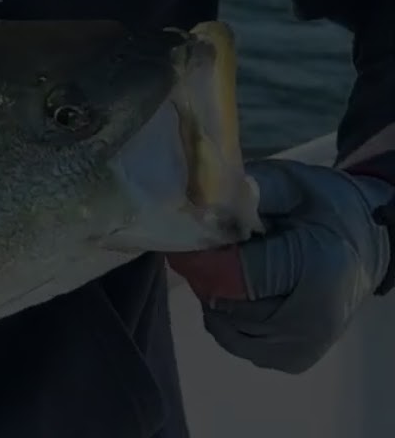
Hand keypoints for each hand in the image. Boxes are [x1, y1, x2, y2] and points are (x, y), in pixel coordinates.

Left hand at [166, 158, 394, 373]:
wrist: (363, 246)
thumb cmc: (325, 210)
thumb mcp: (292, 185)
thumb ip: (249, 194)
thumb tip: (202, 203)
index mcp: (318, 269)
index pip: (235, 275)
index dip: (198, 259)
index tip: (181, 241)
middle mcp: (313, 320)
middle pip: (225, 303)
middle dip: (207, 275)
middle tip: (211, 250)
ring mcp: (302, 347)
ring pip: (224, 324)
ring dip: (215, 295)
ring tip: (233, 268)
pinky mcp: (291, 360)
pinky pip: (234, 340)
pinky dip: (225, 316)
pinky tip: (241, 291)